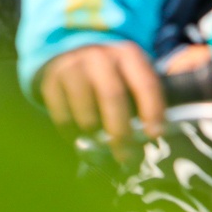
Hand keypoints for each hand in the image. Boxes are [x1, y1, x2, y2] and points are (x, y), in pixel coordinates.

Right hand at [36, 39, 165, 162]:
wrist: (68, 54)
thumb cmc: (110, 74)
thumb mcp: (132, 74)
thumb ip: (147, 96)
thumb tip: (160, 130)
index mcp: (127, 54)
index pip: (144, 82)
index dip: (152, 110)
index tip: (155, 135)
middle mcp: (99, 56)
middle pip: (113, 96)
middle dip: (121, 132)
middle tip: (126, 157)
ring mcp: (72, 66)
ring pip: (86, 110)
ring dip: (95, 134)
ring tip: (100, 145)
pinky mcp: (50, 80)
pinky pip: (62, 116)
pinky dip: (72, 133)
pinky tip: (79, 137)